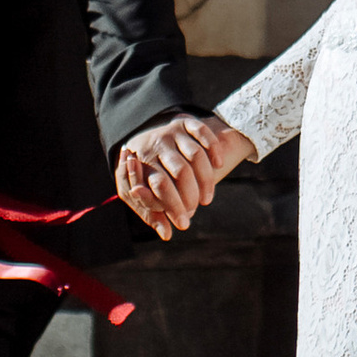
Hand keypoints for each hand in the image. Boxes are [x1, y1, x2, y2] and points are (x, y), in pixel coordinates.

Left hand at [116, 113, 253, 239]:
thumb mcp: (137, 192)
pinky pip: (203, 132)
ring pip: (196, 155)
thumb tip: (167, 235)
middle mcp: (157, 144)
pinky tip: (219, 165)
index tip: (184, 224)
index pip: (161, 186)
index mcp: (142, 162)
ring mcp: (172, 131)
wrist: (141, 135)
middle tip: (196, 210)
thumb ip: (151, 213)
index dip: (174, 207)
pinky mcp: (185, 121)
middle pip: (181, 172)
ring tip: (207, 199)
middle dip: (192, 196)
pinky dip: (213, 149)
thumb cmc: (142, 172)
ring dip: (207, 179)